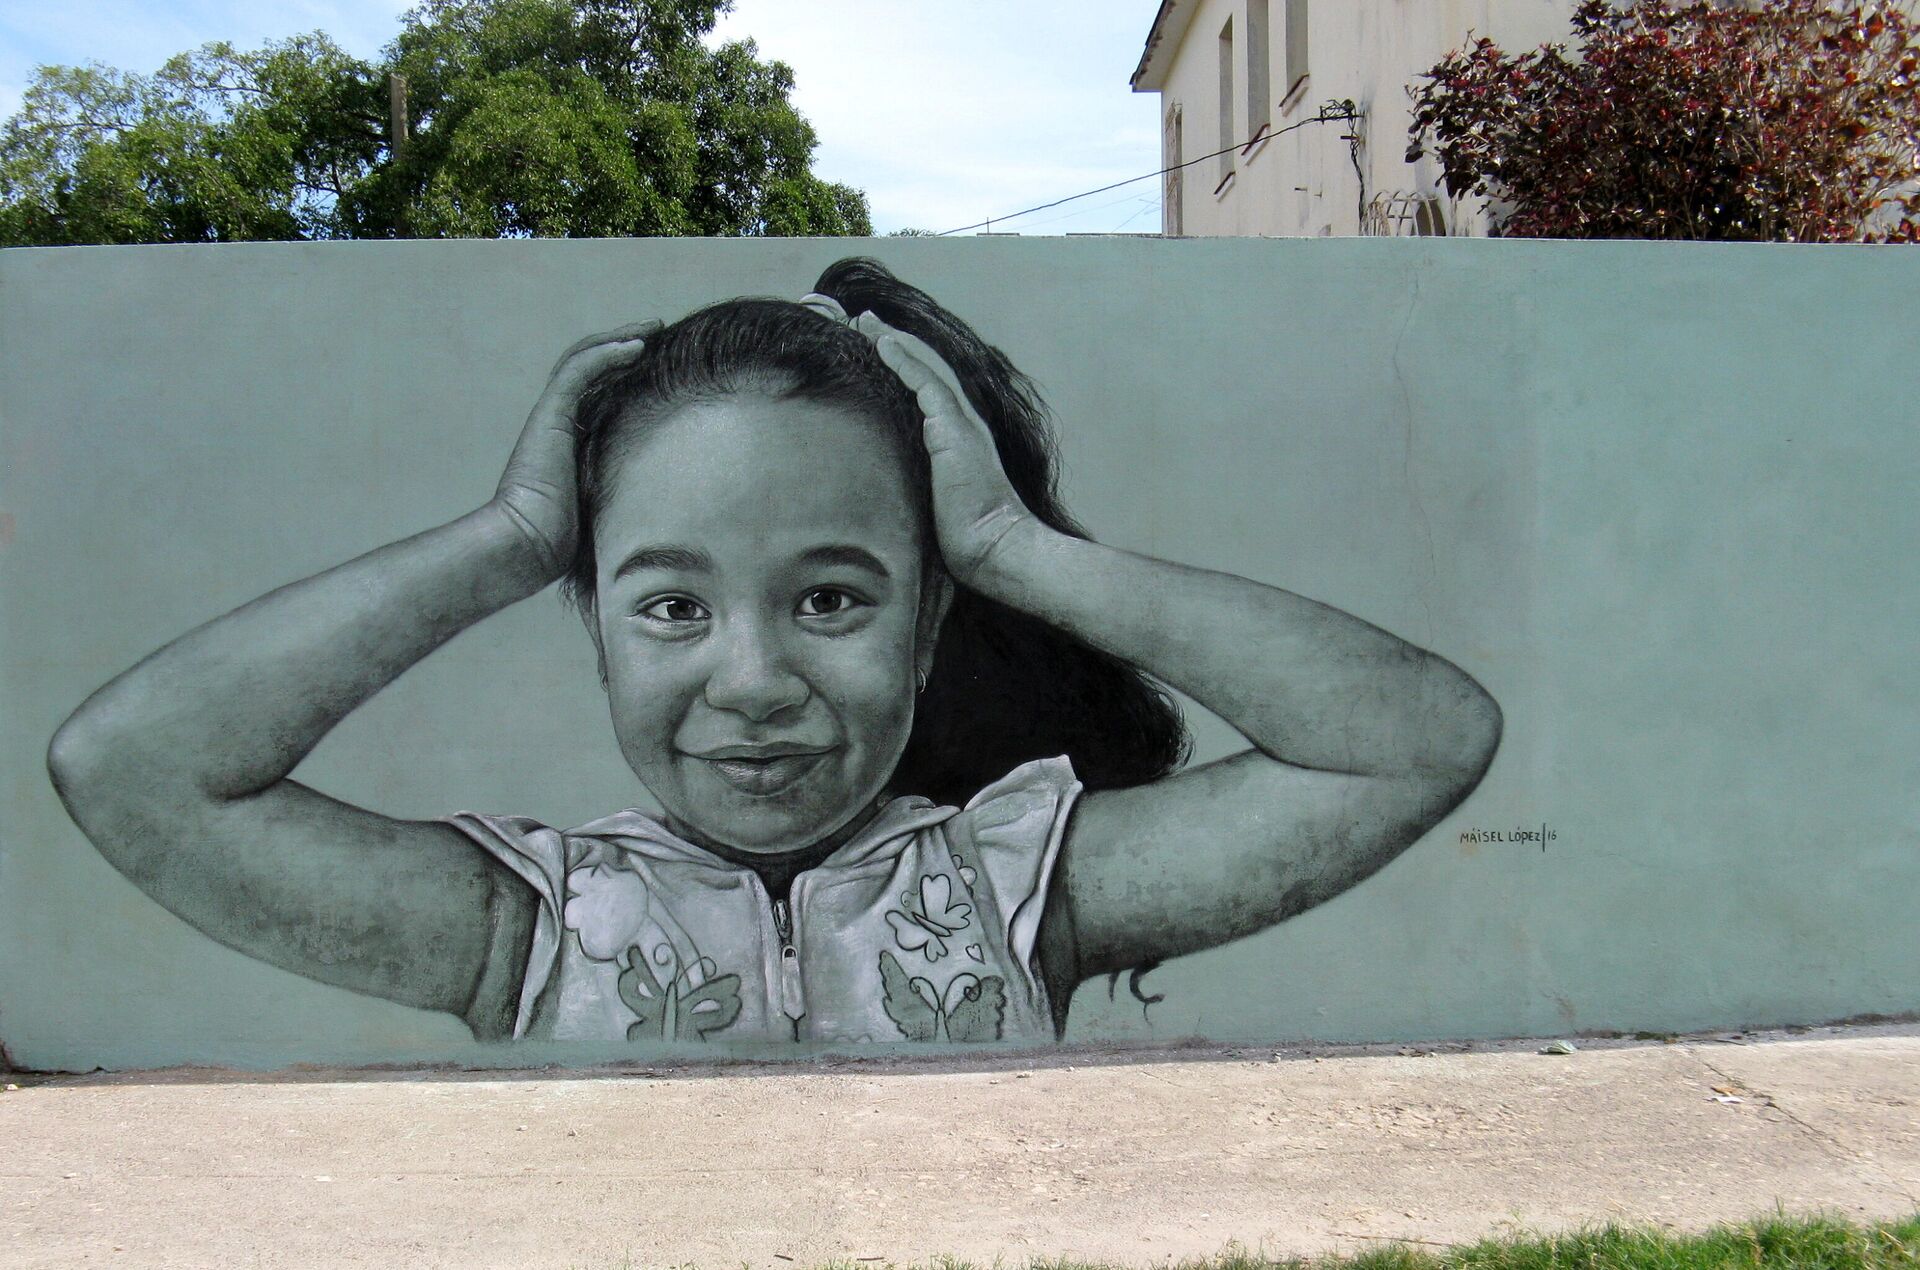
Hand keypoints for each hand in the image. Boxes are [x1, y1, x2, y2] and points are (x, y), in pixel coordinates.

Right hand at [491, 324, 648, 578]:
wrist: (526, 546)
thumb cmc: (564, 543)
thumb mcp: (607, 509)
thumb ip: (628, 494)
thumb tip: (675, 508)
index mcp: (568, 441)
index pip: (596, 390)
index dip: (623, 370)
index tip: (657, 362)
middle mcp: (558, 422)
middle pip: (590, 366)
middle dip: (623, 344)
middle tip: (658, 330)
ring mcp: (551, 417)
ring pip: (584, 359)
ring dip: (619, 339)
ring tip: (653, 327)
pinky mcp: (549, 416)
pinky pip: (580, 371)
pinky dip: (607, 354)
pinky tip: (636, 346)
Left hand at [855, 312, 1040, 585]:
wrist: (995, 548)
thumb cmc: (966, 539)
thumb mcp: (929, 504)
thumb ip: (909, 486)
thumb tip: (876, 494)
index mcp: (952, 437)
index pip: (919, 389)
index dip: (894, 364)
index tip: (865, 345)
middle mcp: (959, 422)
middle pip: (919, 369)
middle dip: (887, 343)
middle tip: (855, 320)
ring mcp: (960, 422)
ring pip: (921, 367)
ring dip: (890, 341)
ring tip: (861, 320)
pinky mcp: (955, 428)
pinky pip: (925, 383)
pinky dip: (903, 360)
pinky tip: (881, 341)